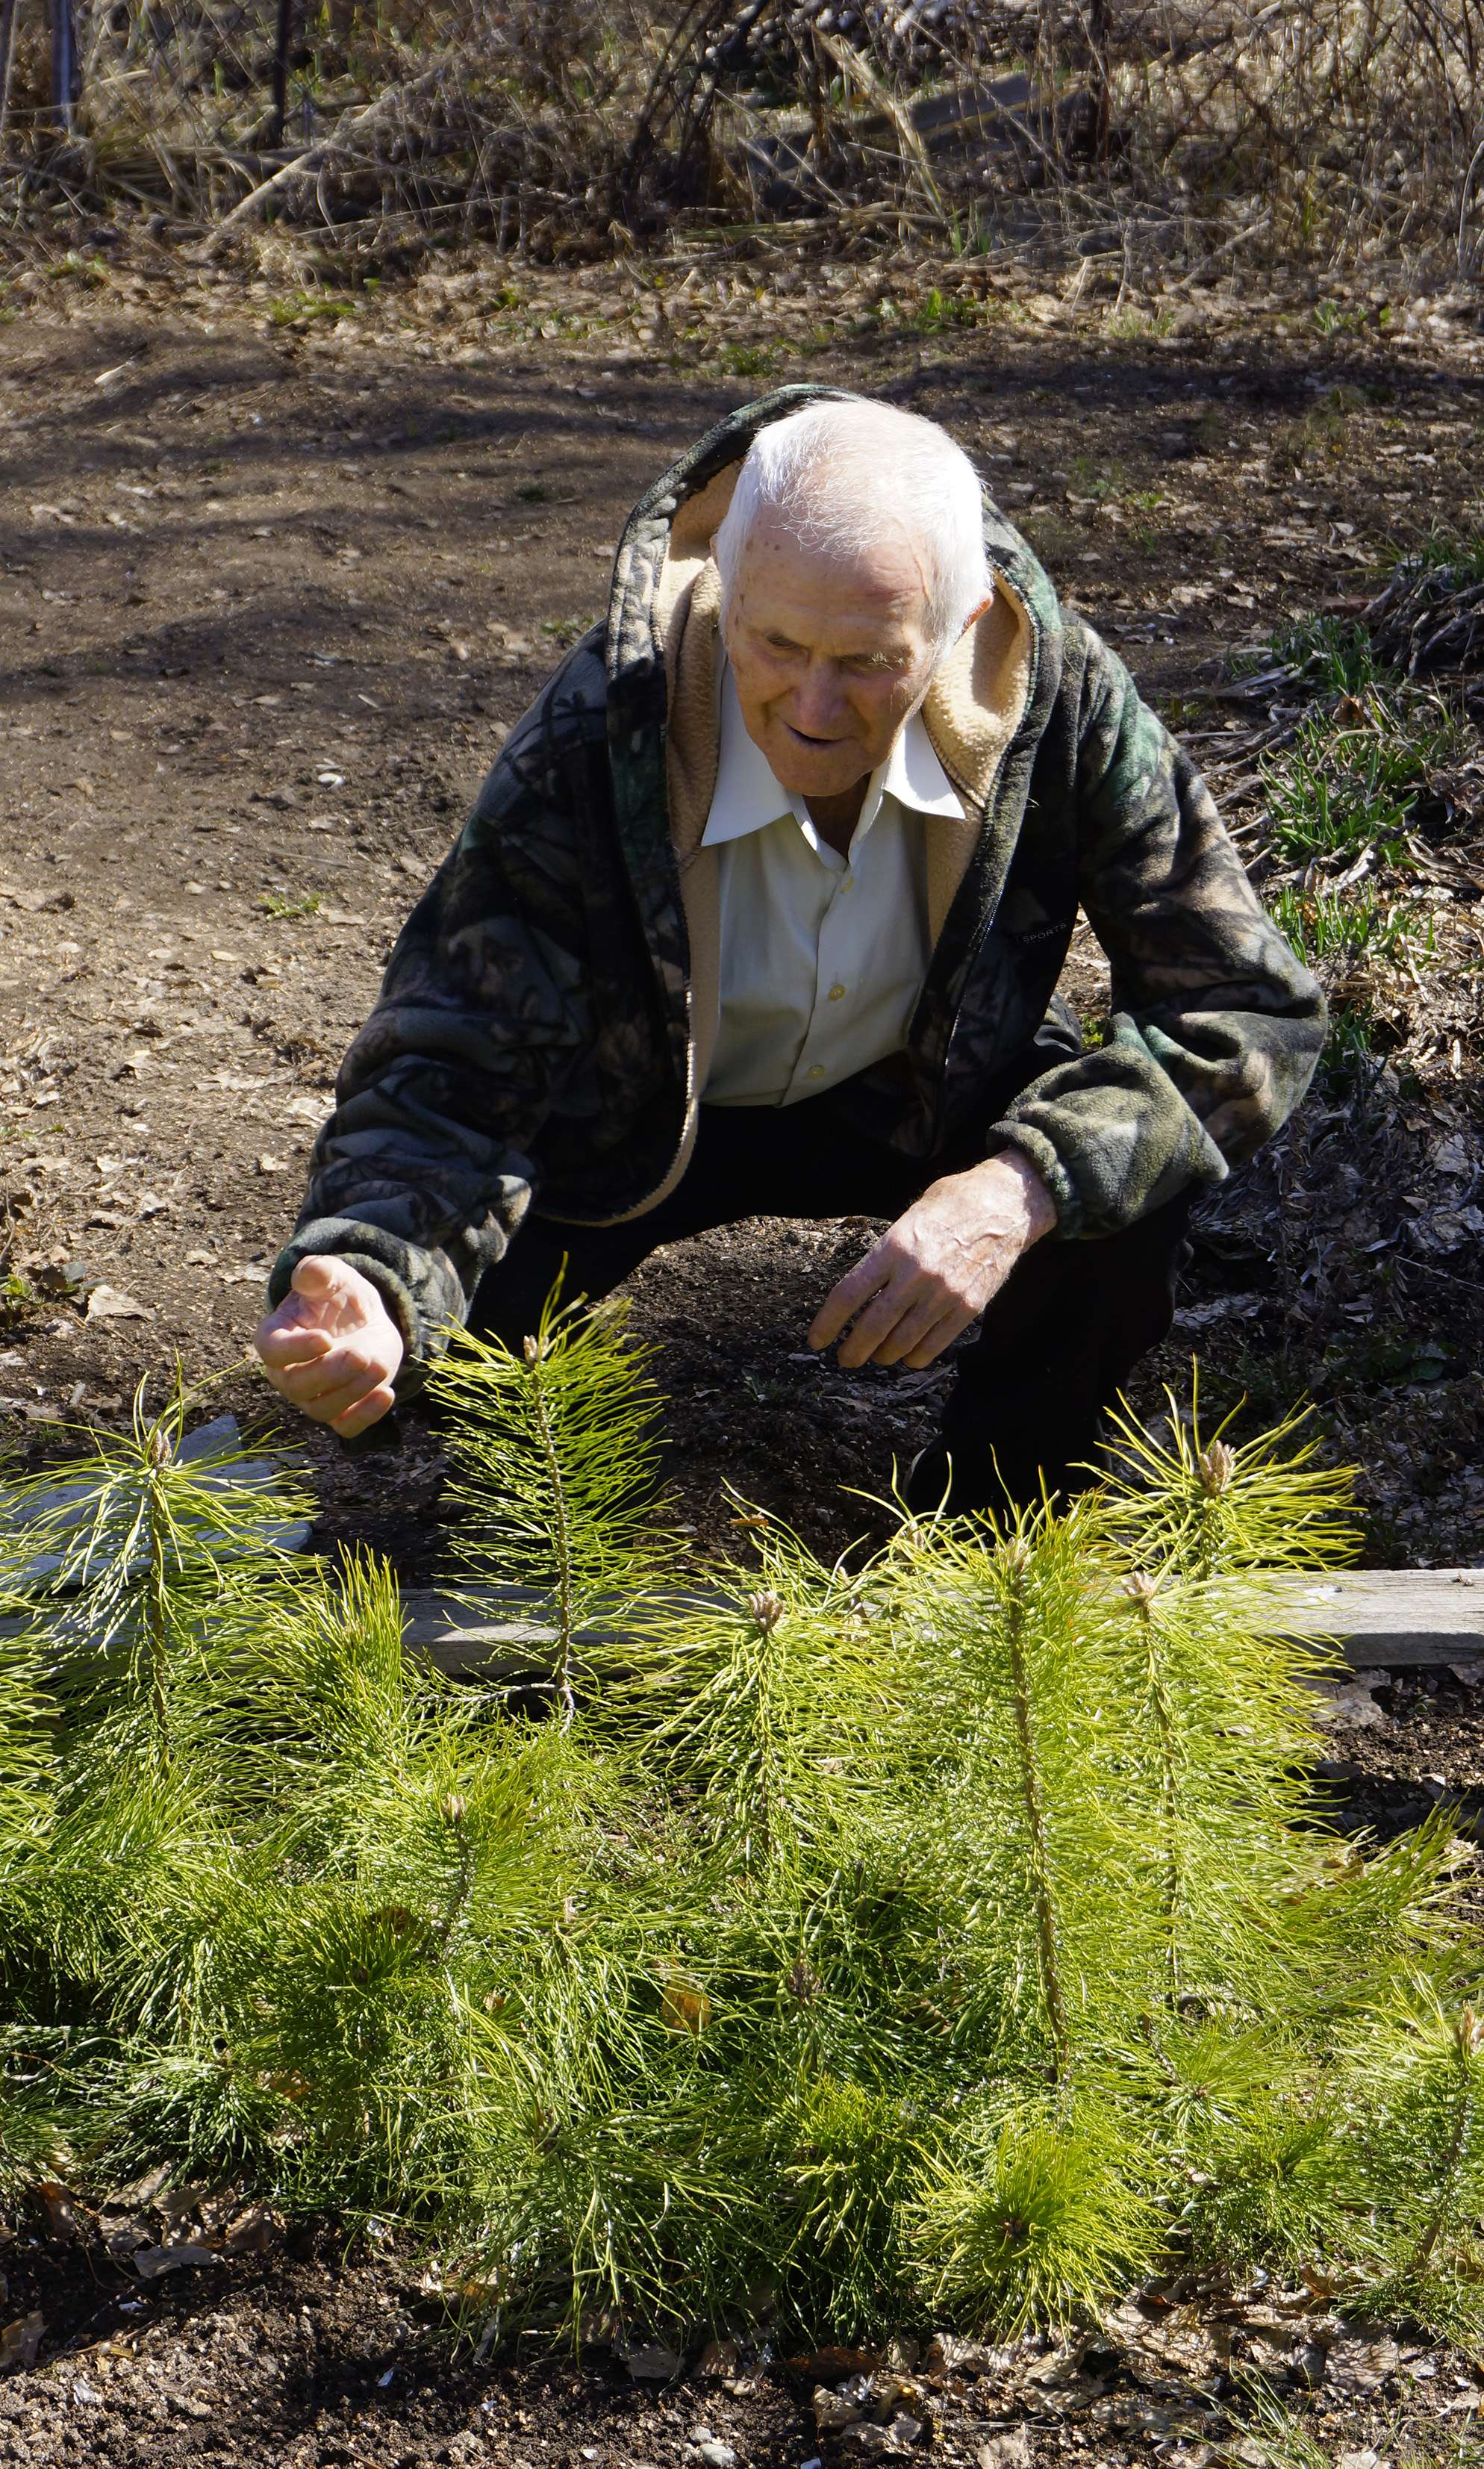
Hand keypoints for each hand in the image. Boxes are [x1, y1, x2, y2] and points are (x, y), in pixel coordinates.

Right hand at [253, 1255, 403, 1436]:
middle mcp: (287, 1374)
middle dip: (331, 1373)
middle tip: (361, 1355)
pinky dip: (366, 1416)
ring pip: (322, 1409)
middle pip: (298, 1386)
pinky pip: (346, 1426)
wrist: (362, 1317)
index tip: (326, 1339)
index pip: (274, 1352)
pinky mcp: (341, 1410)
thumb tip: (311, 1273)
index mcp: (275, 1338)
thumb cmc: (335, 1294)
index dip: (297, 1350)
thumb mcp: (331, 1275)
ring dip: (352, 1392)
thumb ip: (318, 1272)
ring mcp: (312, 1396)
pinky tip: (386, 1394)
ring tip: (379, 1366)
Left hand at [807, 1149, 1056, 1370]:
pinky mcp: (969, 1307)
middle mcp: (916, 1274)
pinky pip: (935, 1344)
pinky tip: (908, 1357)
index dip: (827, 1322)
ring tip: (876, 1356)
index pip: (849, 1294)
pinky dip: (916, 1356)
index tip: (816, 1339)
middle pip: (872, 1326)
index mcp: (894, 1247)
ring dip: (883, 1355)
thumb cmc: (952, 1204)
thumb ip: (886, 1252)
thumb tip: (863, 1288)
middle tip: (845, 1358)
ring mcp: (944, 1294)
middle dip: (853, 1349)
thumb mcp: (909, 1216)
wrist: (1006, 1204)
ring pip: (902, 1341)